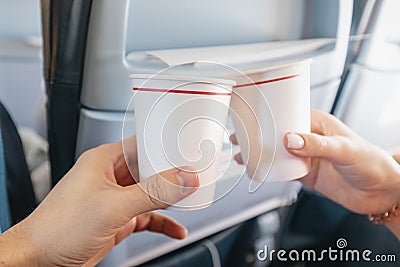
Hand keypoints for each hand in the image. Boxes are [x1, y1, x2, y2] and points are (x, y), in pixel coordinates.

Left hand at [0, 137, 198, 266]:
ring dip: (170, 200)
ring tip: (190, 201)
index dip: (167, 148)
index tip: (190, 154)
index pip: (144, 144)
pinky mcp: (117, 218)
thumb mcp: (113, 206)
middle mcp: (110, 176)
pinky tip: (175, 228)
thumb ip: (152, 192)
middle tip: (195, 179)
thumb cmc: (57, 228)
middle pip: (151, 170)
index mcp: (105, 160)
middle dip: (173, 176)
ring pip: (151, 193)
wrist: (38, 260)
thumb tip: (184, 179)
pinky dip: (162, 221)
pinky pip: (147, 215)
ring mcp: (114, 198)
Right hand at [231, 109, 399, 214]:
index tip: (252, 113)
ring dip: (258, 152)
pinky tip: (257, 170)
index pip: (288, 112)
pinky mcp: (305, 174)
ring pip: (276, 151)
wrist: (380, 193)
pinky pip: (281, 170)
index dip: (269, 112)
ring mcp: (305, 156)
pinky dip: (267, 170)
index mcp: (317, 124)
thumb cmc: (371, 162)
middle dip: (257, 133)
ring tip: (241, 153)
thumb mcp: (344, 148)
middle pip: (276, 132)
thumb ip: (317, 145)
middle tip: (239, 134)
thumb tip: (290, 140)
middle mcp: (308, 138)